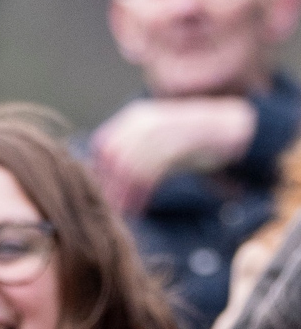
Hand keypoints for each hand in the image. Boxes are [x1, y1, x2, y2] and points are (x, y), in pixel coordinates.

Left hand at [92, 97, 255, 213]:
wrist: (229, 127)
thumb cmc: (190, 139)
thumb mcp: (156, 140)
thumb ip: (133, 151)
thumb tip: (106, 176)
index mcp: (134, 117)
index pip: (103, 143)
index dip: (98, 168)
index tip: (99, 190)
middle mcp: (143, 121)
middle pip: (113, 155)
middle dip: (108, 183)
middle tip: (107, 206)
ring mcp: (162, 130)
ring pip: (130, 165)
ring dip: (123, 192)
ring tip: (122, 211)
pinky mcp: (178, 143)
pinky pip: (152, 171)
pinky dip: (141, 192)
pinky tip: (139, 207)